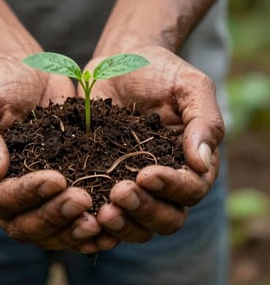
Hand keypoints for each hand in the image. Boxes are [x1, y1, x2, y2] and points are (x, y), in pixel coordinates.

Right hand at [0, 53, 100, 249]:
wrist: (25, 72)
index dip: (27, 194)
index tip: (57, 179)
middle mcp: (2, 192)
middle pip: (24, 223)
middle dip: (54, 215)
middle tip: (83, 200)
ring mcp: (31, 193)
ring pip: (48, 229)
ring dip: (72, 228)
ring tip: (99, 220)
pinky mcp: (57, 187)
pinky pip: (68, 217)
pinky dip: (85, 224)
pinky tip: (109, 222)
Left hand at [79, 46, 223, 242]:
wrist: (120, 62)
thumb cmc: (160, 70)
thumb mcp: (189, 86)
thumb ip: (204, 121)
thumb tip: (202, 163)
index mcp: (189, 160)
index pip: (191, 189)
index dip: (172, 188)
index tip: (146, 174)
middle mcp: (164, 179)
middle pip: (165, 217)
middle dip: (144, 210)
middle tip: (119, 194)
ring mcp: (132, 182)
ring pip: (137, 222)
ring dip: (122, 223)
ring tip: (101, 211)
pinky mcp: (103, 178)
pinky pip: (103, 209)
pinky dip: (96, 219)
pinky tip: (81, 213)